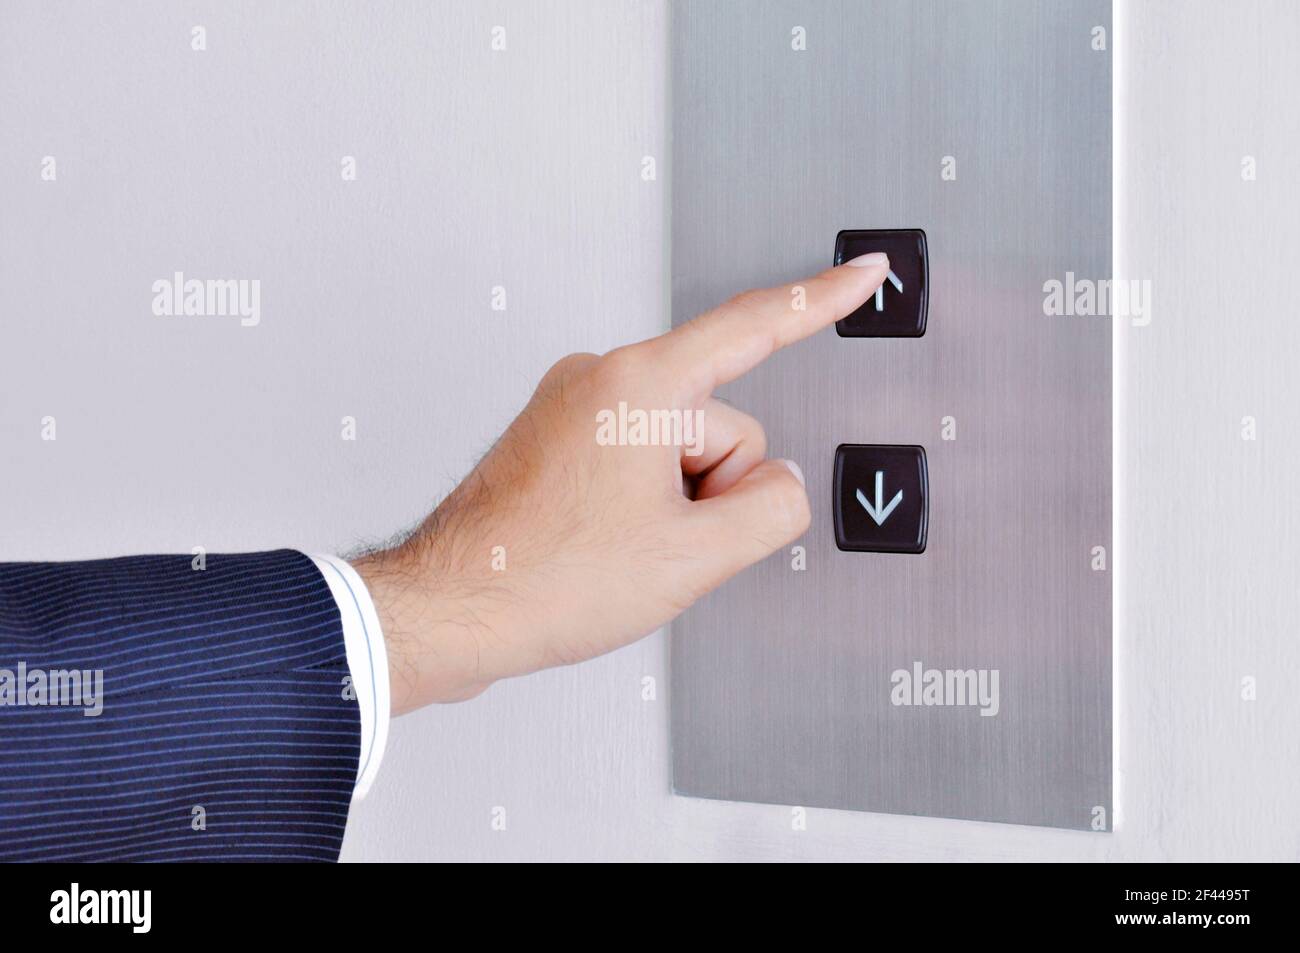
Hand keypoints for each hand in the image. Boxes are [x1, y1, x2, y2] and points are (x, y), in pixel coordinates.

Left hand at [356, 252, 891, 712]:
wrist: (448, 611)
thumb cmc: (537, 578)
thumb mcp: (693, 557)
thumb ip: (772, 511)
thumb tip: (778, 486)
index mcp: (637, 385)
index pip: (753, 326)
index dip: (820, 300)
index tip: (862, 273)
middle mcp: (599, 380)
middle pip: (718, 425)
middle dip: (711, 492)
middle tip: (658, 544)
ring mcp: (572, 410)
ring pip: (678, 451)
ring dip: (673, 507)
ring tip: (618, 550)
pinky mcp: (557, 441)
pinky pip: (636, 462)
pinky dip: (640, 506)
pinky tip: (602, 546)